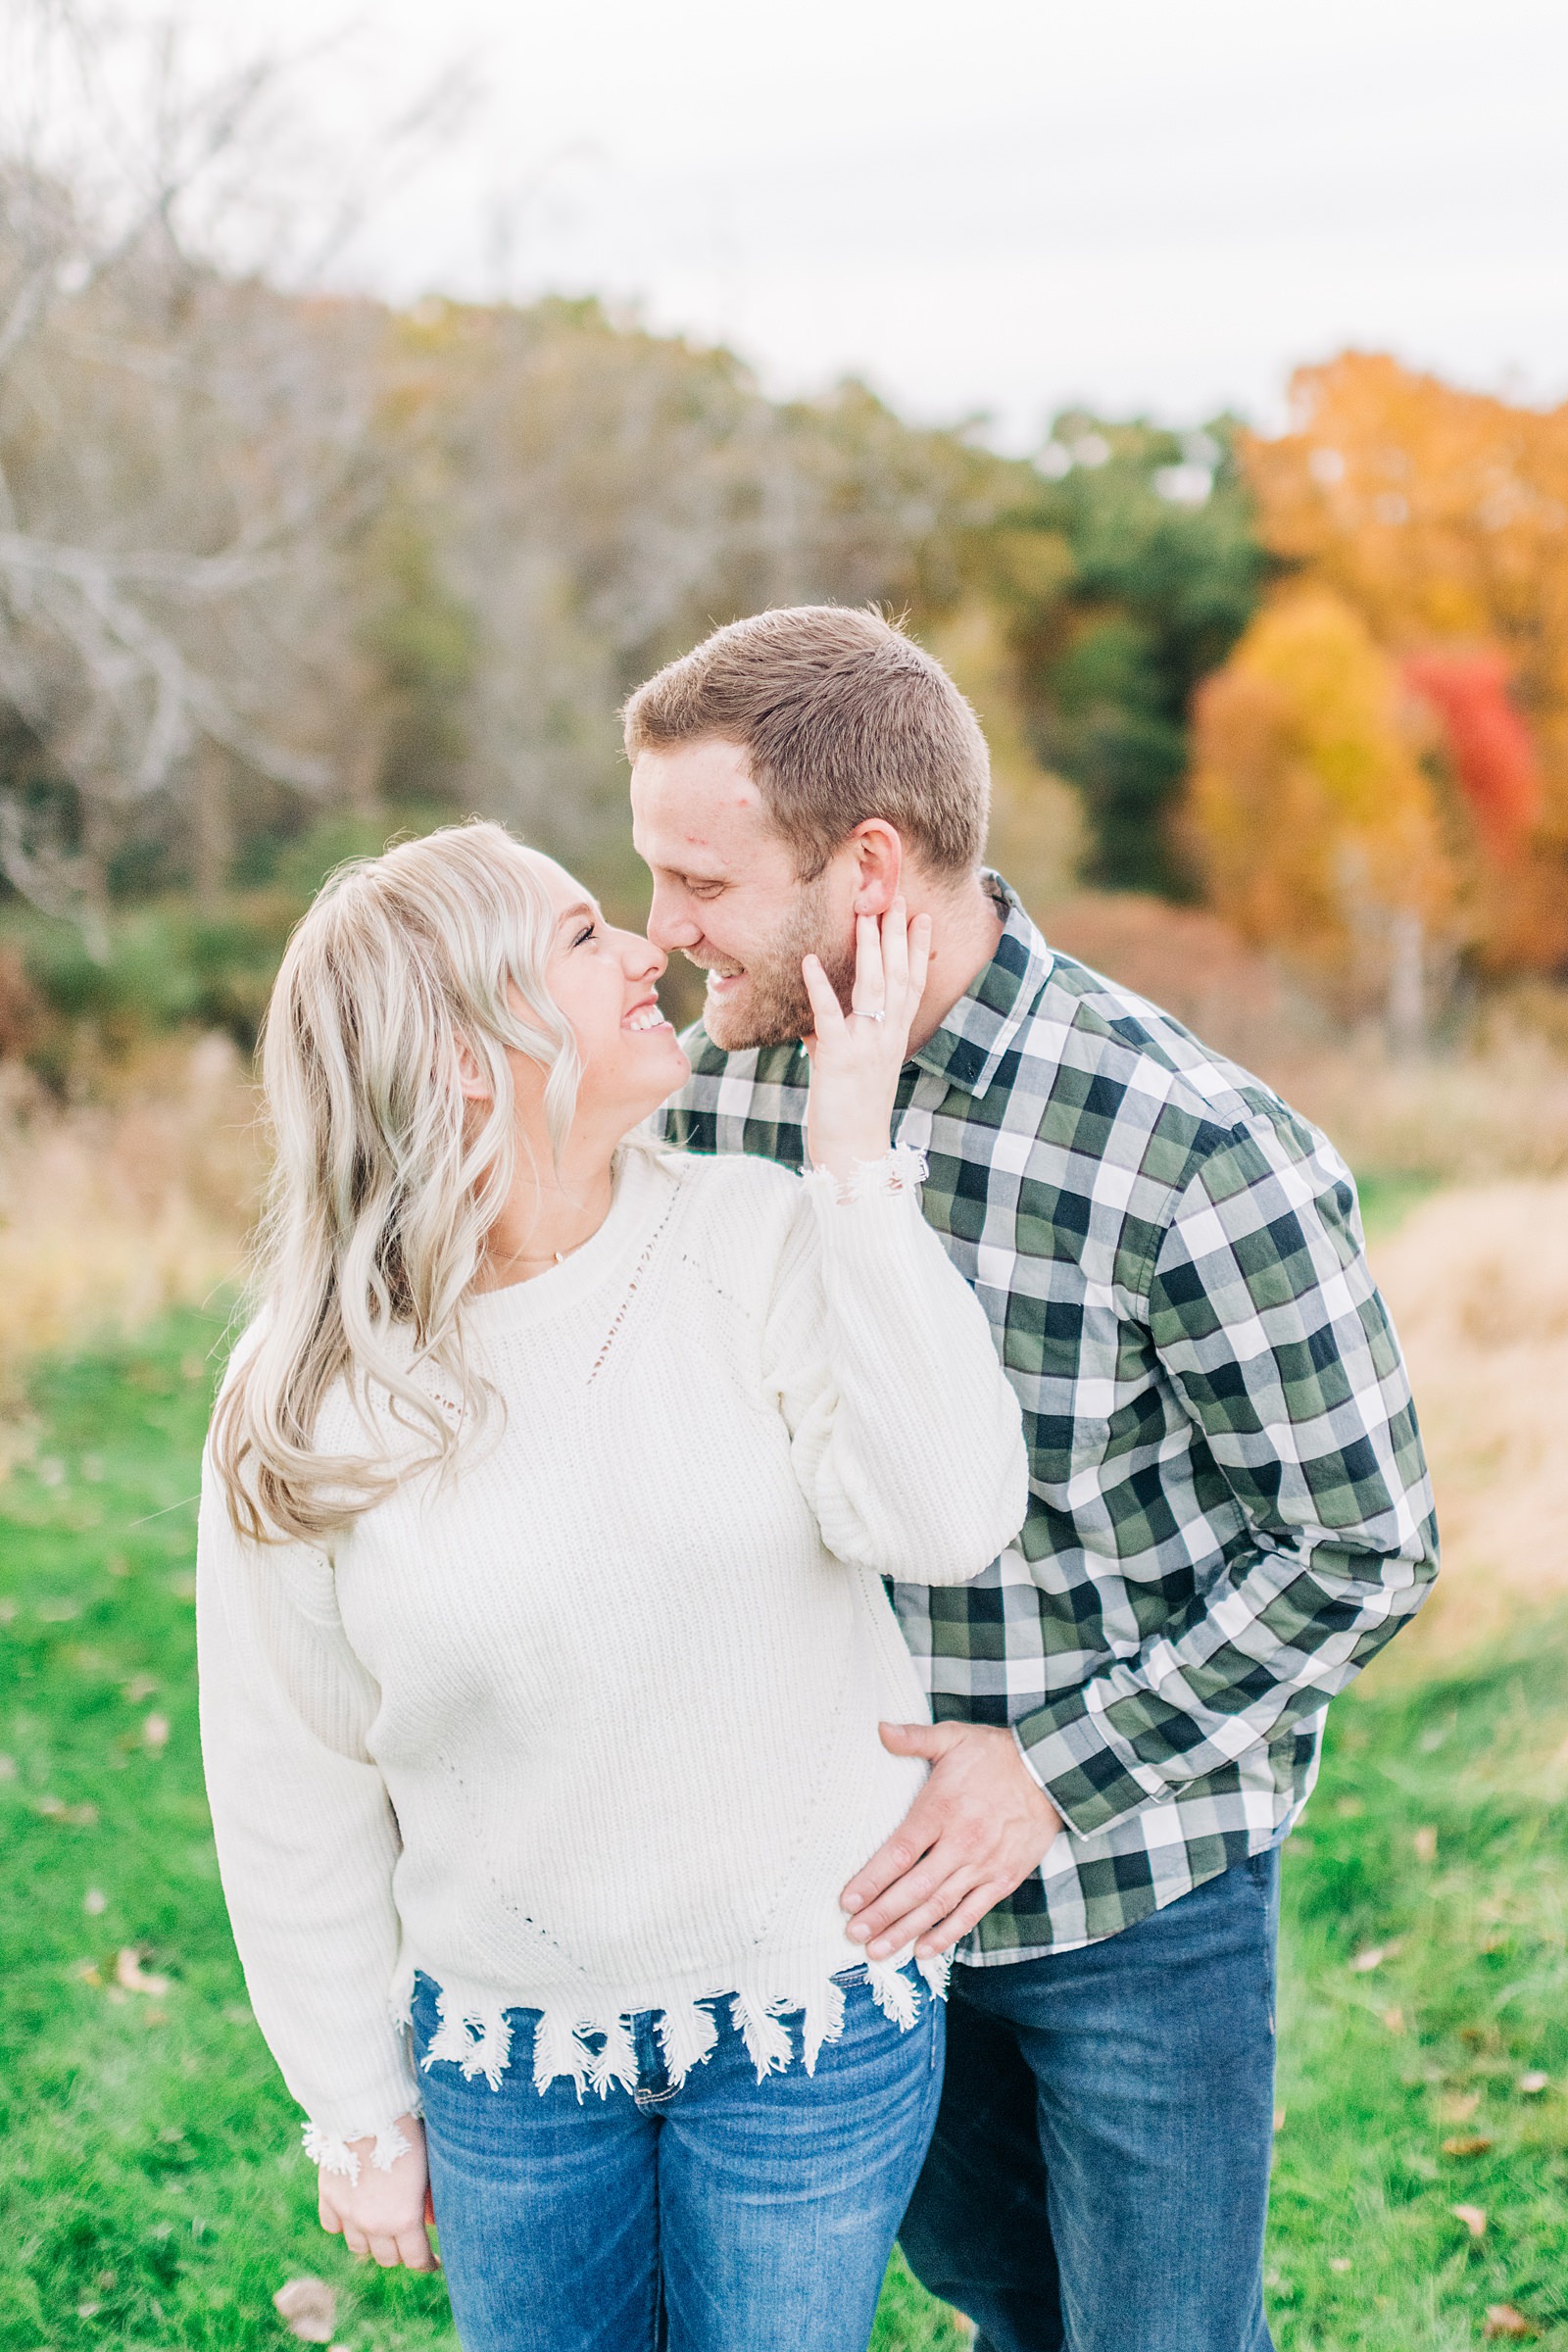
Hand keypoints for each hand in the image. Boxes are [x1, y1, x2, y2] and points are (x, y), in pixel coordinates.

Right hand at [318, 2113, 439, 2270]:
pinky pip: (333, 2225)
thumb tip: (434, 2216)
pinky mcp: (328, 2196)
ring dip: (371, 2241)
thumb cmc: (409, 2131)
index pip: (417, 2260)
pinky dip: (344, 2224)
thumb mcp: (429, 2166)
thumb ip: (429, 2196)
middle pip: (387, 2258)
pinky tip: (353, 2212)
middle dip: (400, 2252)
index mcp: (404, 2218)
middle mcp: (374, 2223)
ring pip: (359, 2247)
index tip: (433, 2260)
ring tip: (380, 2226)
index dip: (427, 2262)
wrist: (369, 2107)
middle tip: (407, 2240)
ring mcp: (348, 2213)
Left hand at [802, 899, 931, 1180]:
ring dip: (870, 948)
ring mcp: (866, 1046)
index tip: (921, 916)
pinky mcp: (838, 1058)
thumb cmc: (853, 1116)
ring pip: (873, 987)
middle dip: (898, 934)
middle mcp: (887, 1037)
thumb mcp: (854, 1072)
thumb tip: (817, 1027)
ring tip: (865, 914)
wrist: (855, 1154)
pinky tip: (808, 961)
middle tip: (897, 896)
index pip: (912, 984)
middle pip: (898, 976)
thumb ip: (838, 1042)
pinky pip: (828, 1016)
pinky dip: (818, 987)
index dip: (918, 949)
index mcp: (895, 1038)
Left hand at [841, 1722, 1062, 1958]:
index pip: (898, 1852)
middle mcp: (960, 1843)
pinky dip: (946, 1935)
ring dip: (905, 1932)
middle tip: (853, 1935)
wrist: (1052, 1772)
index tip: (847, 1900)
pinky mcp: (1002, 1879)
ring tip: (877, 1951)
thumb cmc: (995, 1754)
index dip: (871, 1880)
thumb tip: (879, 1728)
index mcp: (941, 1810)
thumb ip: (914, 1737)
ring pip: (938, 1907)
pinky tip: (922, 1951)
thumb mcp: (954, 1737)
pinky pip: (970, 1914)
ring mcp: (983, 1865)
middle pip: (913, 1888)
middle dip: (880, 1915)